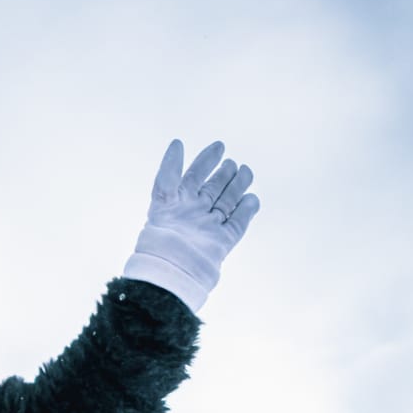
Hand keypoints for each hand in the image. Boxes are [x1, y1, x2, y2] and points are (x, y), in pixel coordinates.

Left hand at [123, 139, 258, 312]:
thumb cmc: (161, 236)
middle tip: (233, 164)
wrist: (170, 270)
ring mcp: (208, 228)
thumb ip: (170, 169)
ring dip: (238, 187)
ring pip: (227, 203)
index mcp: (178, 203)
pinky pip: (237, 224)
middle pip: (214, 188)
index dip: (206, 160)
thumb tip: (177, 142)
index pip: (195, 175)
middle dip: (225, 174)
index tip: (219, 146)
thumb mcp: (162, 195)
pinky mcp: (222, 242)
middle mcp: (194, 214)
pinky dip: (246, 211)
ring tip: (246, 173)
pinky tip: (252, 199)